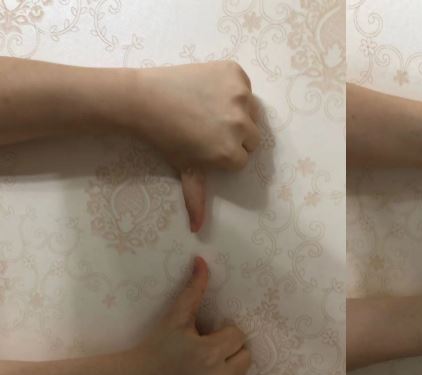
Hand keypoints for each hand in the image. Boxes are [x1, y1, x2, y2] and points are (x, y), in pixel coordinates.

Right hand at [126, 256, 250, 374]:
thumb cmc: (157, 346)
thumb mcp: (176, 317)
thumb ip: (194, 289)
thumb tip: (202, 261)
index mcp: (208, 354)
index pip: (238, 336)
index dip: (223, 333)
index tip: (206, 336)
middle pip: (245, 357)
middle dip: (229, 350)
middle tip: (207, 350)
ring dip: (229, 369)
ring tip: (205, 367)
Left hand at [134, 61, 260, 231]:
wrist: (143, 100)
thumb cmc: (164, 138)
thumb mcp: (186, 169)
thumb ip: (197, 199)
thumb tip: (197, 230)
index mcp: (231, 153)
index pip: (244, 156)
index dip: (227, 151)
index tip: (207, 144)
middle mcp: (241, 125)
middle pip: (252, 134)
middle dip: (235, 133)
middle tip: (208, 126)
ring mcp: (239, 96)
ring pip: (252, 108)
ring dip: (237, 109)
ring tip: (209, 107)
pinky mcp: (235, 72)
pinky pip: (243, 83)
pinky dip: (232, 85)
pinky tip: (209, 89)